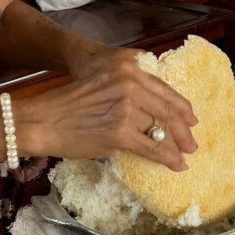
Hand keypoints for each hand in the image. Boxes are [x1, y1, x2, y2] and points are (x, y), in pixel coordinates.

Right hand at [22, 55, 197, 171]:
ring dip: (175, 146)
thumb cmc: (64, 106)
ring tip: (182, 156)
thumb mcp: (99, 86)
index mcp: (126, 71)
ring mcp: (126, 109)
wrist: (42, 120)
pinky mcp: (121, 133)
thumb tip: (147, 115)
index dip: (179, 106)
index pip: (162, 89)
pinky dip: (168, 158)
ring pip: (161, 130)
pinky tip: (176, 164)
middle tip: (192, 142)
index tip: (190, 118)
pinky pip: (153, 147)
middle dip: (183, 129)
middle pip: (166, 110)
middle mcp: (130, 85)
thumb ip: (123, 93)